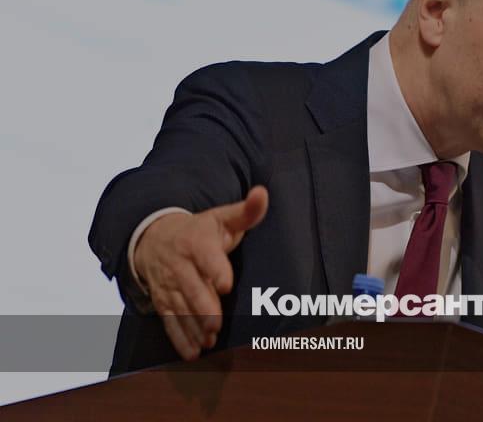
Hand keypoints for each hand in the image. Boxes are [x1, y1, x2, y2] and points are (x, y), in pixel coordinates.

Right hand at [133, 186, 268, 359]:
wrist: (154, 237)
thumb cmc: (200, 229)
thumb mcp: (222, 217)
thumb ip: (246, 211)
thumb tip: (262, 194)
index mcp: (197, 241)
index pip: (205, 255)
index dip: (215, 269)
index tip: (225, 284)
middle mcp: (180, 264)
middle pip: (191, 287)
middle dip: (202, 306)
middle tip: (216, 324)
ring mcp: (169, 284)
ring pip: (179, 307)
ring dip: (192, 325)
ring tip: (208, 341)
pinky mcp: (163, 300)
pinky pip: (168, 320)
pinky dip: (179, 338)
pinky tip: (192, 352)